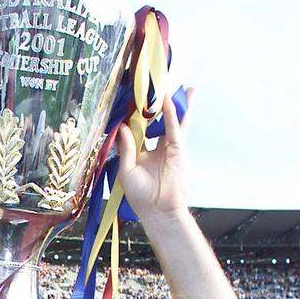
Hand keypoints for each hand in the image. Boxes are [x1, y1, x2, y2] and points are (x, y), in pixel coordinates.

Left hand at [116, 88, 192, 225]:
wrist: (159, 212)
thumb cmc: (141, 197)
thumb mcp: (127, 171)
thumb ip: (126, 148)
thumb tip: (122, 127)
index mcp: (139, 154)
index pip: (135, 130)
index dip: (132, 116)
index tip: (129, 100)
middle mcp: (154, 148)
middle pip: (154, 122)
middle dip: (154, 106)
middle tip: (153, 86)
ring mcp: (167, 148)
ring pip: (169, 122)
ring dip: (171, 105)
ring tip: (172, 86)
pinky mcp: (178, 150)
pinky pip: (173, 129)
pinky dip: (172, 115)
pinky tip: (168, 101)